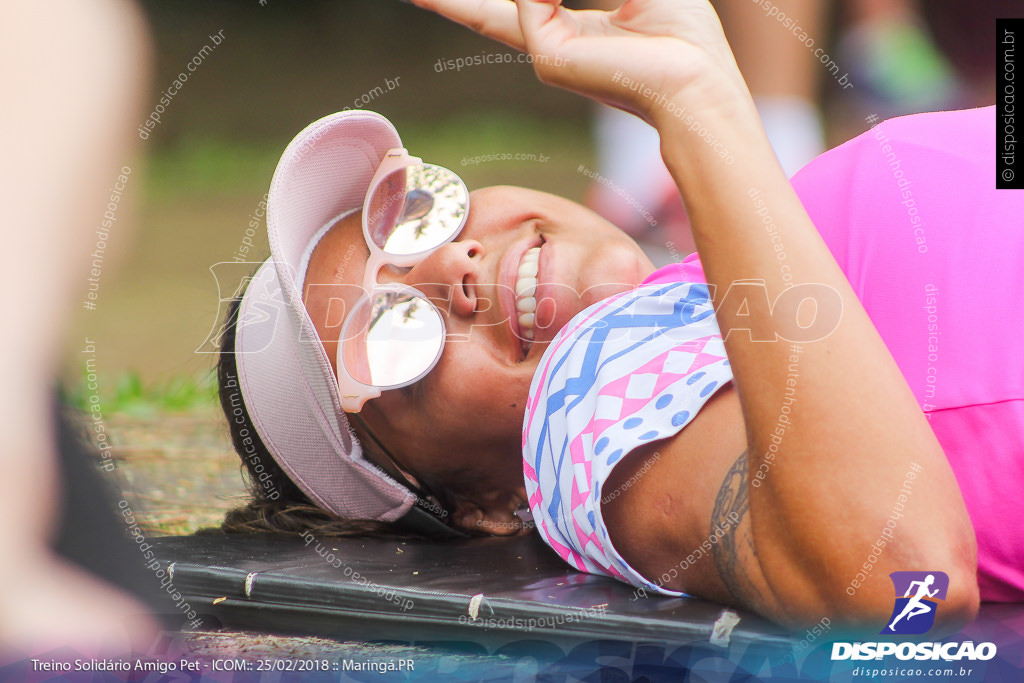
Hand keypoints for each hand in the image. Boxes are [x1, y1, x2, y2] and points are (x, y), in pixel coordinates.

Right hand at [409, 0, 748, 125]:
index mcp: (573, 29)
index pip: (515, 5)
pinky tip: (609, 5)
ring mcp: (546, 54)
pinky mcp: (547, 59)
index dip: (473, 4)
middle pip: (488, 13)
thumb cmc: (681, 32)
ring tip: (613, 14)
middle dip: (452, 4)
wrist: (697, 78)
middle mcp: (553, 44)